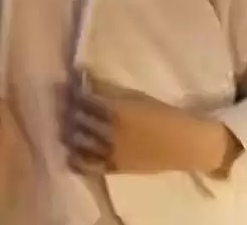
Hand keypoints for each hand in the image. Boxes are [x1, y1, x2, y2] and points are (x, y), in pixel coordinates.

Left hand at [62, 77, 240, 175]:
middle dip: (68, 110)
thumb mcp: (137, 96)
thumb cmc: (163, 114)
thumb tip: (86, 77)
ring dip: (70, 131)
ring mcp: (110, 153)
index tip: (66, 86)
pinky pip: (87, 166)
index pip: (84, 100)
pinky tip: (71, 152)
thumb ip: (110, 90)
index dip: (73, 92)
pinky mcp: (114, 168)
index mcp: (116, 111)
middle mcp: (109, 132)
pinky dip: (76, 158)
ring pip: (79, 142)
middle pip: (78, 120)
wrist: (184, 144)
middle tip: (62, 103)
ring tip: (66, 124)